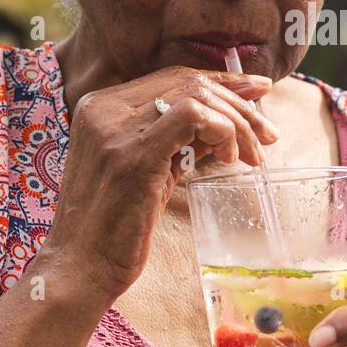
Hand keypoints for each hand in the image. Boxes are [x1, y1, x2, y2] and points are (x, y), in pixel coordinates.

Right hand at [33, 66, 278, 308]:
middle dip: (239, 104)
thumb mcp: (148, 170)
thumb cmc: (113, 227)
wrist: (79, 268)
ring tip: (252, 155)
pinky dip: (222, 130)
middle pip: (188, 82)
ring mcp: (115, 129)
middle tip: (267, 135)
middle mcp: (103, 109)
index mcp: (101, 107)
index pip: (173, 78)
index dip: (222, 82)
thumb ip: (179, 141)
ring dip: (237, 122)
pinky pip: (193, 116)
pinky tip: (229, 156)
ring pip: (196, 95)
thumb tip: (228, 123)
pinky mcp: (133, 155)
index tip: (258, 92)